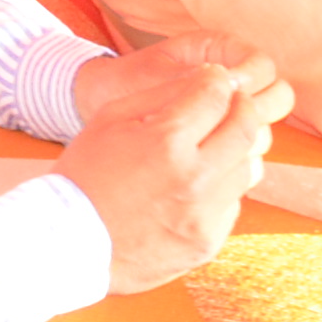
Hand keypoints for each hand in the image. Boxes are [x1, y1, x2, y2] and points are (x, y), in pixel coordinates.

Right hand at [60, 42, 286, 290]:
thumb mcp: (111, 118)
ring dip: (236, 149)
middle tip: (231, 102)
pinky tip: (196, 185)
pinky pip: (234, 203)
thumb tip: (207, 78)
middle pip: (246, 128)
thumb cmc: (87, 173)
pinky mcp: (208, 242)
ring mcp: (204, 215)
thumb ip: (162, 94)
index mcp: (165, 142)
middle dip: (242, 107)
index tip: (214, 79)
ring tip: (214, 145)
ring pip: (249, 167)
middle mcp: (193, 179)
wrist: (72, 241)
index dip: (217, 80)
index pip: (216, 95)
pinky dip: (222, 187)